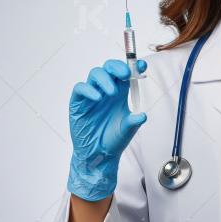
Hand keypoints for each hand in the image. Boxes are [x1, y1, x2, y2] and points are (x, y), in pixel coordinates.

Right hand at [68, 59, 147, 200]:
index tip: (142, 66)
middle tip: (126, 74)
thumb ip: (134, 121)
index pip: (126, 73)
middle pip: (110, 68)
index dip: (133, 66)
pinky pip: (81, 88)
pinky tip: (98, 98)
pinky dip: (89, 89)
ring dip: (105, 78)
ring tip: (113, 92)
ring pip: (95, 73)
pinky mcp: (78, 102)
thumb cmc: (114, 139)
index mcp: (120, 92)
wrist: (98, 155)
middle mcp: (106, 90)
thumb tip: (142, 115)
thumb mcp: (127, 129)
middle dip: (118, 67)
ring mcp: (92, 94)